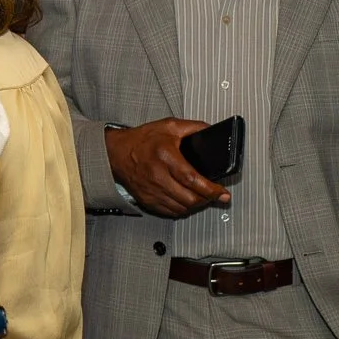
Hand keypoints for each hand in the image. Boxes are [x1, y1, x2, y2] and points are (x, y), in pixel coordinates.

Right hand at [104, 119, 229, 218]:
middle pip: (190, 198)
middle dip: (208, 199)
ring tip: (203, 197)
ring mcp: (151, 191)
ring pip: (182, 208)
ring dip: (196, 205)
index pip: (192, 179)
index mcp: (165, 156)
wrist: (116, 153)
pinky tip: (187, 201)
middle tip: (216, 195)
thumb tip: (212, 132)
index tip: (222, 192)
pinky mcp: (147, 200)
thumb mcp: (169, 126)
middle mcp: (157, 176)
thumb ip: (194, 127)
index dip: (211, 189)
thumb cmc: (142, 140)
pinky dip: (182, 209)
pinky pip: (171, 212)